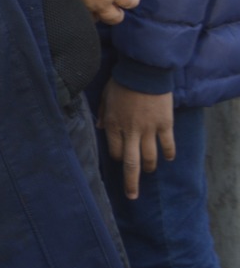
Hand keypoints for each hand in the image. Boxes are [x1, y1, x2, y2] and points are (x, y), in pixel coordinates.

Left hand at [97, 79, 174, 198]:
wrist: (143, 72)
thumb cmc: (121, 82)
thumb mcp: (105, 96)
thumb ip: (102, 113)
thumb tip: (100, 128)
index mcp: (113, 124)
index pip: (114, 151)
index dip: (117, 157)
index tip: (119, 158)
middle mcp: (130, 131)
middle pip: (130, 163)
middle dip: (131, 182)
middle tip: (132, 196)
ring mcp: (149, 129)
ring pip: (150, 157)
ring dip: (150, 168)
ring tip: (150, 172)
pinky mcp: (164, 124)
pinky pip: (167, 145)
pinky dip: (169, 153)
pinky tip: (169, 159)